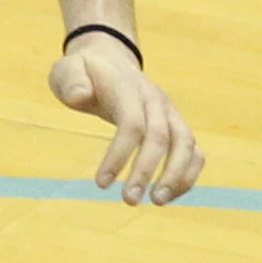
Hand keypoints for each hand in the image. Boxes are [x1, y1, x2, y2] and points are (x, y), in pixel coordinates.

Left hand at [50, 32, 202, 205]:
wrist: (110, 60)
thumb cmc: (85, 72)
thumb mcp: (68, 70)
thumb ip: (71, 83)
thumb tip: (80, 96)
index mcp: (128, 88)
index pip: (131, 123)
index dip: (119, 155)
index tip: (101, 184)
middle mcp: (156, 100)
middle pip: (161, 137)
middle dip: (147, 171)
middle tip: (130, 201)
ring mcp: (170, 113)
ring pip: (186, 144)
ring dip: (176, 176)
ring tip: (158, 202)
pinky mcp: (177, 125)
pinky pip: (193, 152)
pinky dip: (187, 175)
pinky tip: (169, 196)